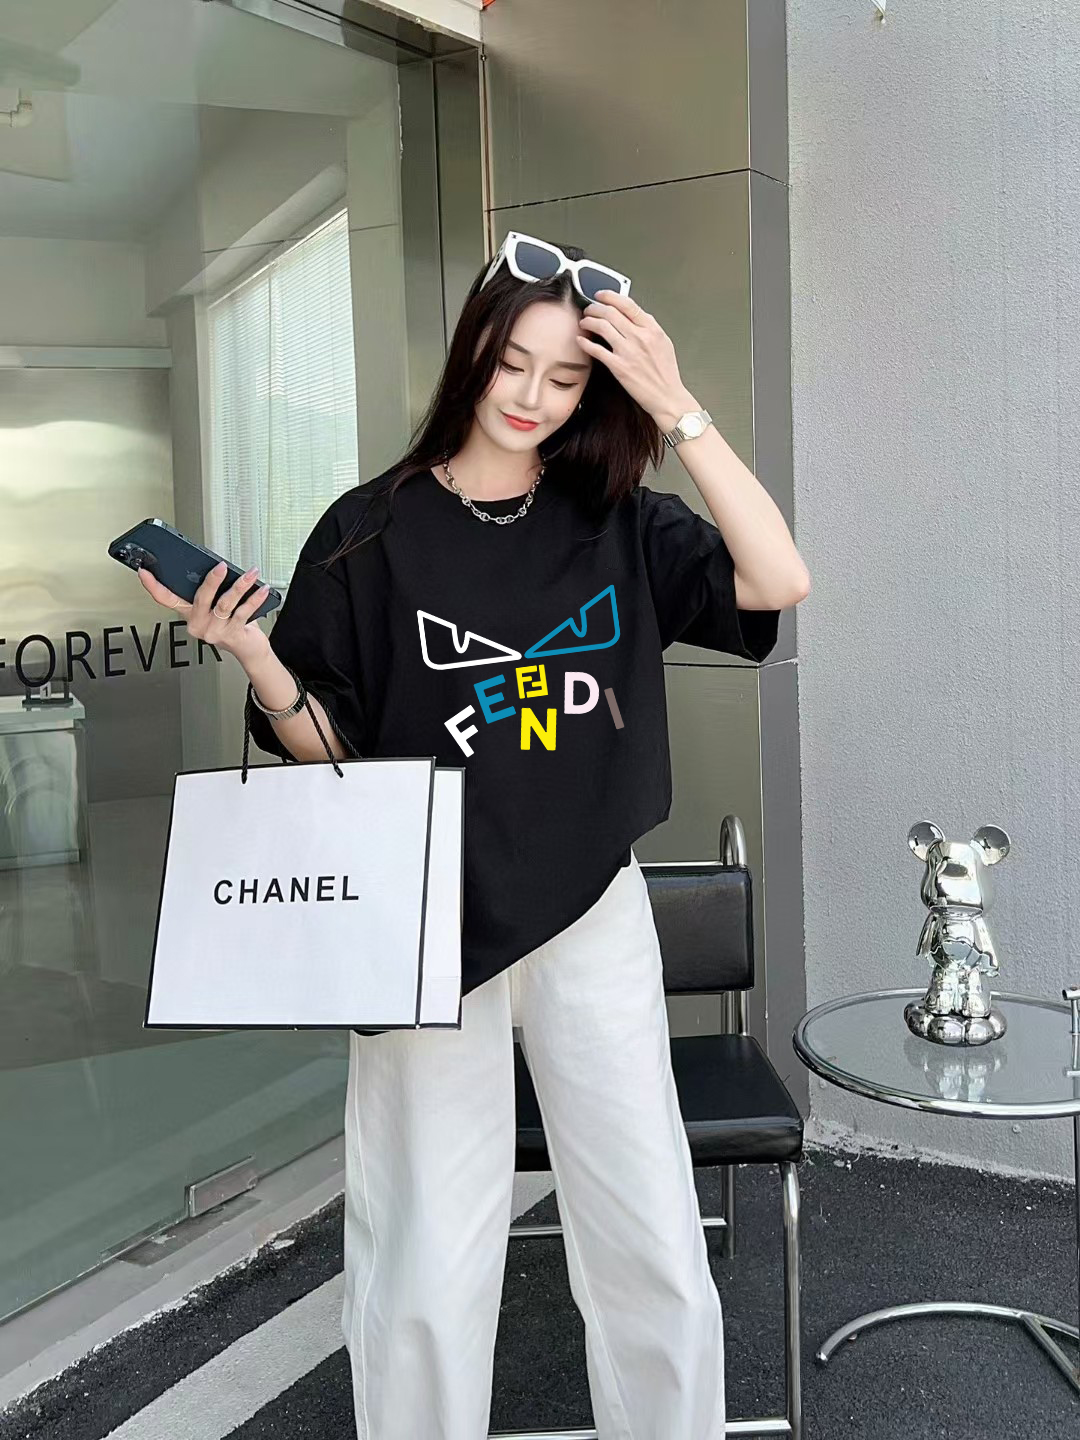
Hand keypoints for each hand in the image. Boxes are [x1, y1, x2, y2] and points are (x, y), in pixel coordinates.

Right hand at [138, 561, 270, 665]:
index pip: (166, 599)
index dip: (153, 586)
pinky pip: (243, 612)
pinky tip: (261, 589)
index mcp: (189, 614)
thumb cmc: (231, 624)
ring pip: (225, 604)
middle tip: (221, 566)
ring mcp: (215, 631)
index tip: (144, 571)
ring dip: (240, 586)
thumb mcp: (214, 606)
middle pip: (201, 598)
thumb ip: (210, 592)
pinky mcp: (232, 634)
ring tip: (250, 574)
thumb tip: (215, 567)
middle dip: (212, 580)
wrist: (248, 649)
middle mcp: (199, 624)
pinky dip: (254, 599)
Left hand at [575, 289, 696, 426]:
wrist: (667, 397)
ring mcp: (629, 352)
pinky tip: (581, 340)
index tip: (601, 295)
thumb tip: (634, 315)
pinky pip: (597, 350)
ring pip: (602, 326)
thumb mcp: (664, 343)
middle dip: (595, 307)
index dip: (610, 296)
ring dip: (589, 321)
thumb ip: (649, 328)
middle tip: (589, 309)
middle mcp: (640, 337)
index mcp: (652, 329)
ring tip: (584, 323)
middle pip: (611, 312)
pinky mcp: (619, 367)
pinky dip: (585, 342)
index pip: (628, 304)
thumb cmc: (666, 374)